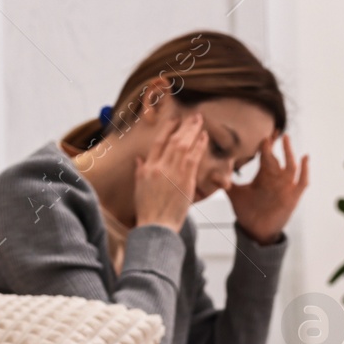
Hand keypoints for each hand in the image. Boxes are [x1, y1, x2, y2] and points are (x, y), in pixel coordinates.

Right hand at [134, 111, 206, 233]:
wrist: (155, 226)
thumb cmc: (147, 210)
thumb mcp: (138, 188)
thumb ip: (139, 171)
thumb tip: (139, 159)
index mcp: (147, 168)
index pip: (158, 143)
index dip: (167, 129)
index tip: (174, 120)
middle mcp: (159, 167)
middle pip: (173, 140)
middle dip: (184, 126)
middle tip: (194, 116)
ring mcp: (173, 173)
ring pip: (184, 146)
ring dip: (193, 132)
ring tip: (200, 122)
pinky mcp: (185, 181)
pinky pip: (193, 159)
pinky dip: (199, 146)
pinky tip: (204, 138)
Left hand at [226, 133, 308, 244]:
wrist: (255, 230)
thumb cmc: (247, 211)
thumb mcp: (234, 194)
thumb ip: (224, 183)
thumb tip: (209, 174)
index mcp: (264, 175)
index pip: (266, 154)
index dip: (266, 143)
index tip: (265, 132)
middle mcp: (276, 178)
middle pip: (278, 156)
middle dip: (276, 144)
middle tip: (274, 131)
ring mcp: (286, 186)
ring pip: (291, 165)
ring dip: (289, 152)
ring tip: (286, 139)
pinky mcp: (293, 196)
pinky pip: (302, 181)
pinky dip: (305, 170)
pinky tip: (305, 157)